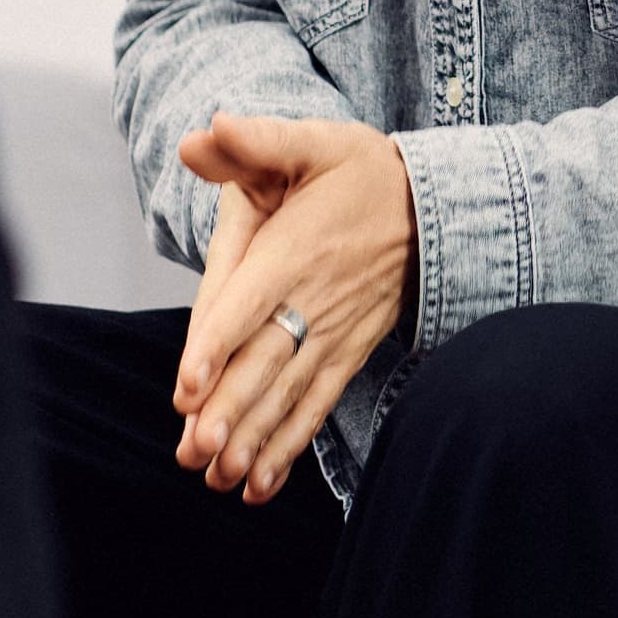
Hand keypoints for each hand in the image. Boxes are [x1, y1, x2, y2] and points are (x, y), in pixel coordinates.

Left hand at [174, 113, 415, 501]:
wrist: (431, 205)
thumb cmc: (358, 171)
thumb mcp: (313, 141)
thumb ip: (256, 142)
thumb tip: (203, 133)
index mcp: (295, 250)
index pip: (250, 301)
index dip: (217, 344)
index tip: (187, 386)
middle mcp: (315, 300)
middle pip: (267, 361)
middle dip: (231, 409)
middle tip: (196, 450)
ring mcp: (334, 333)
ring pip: (288, 393)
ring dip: (254, 438)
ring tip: (220, 478)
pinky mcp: (347, 354)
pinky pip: (314, 406)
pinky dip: (288, 446)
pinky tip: (258, 485)